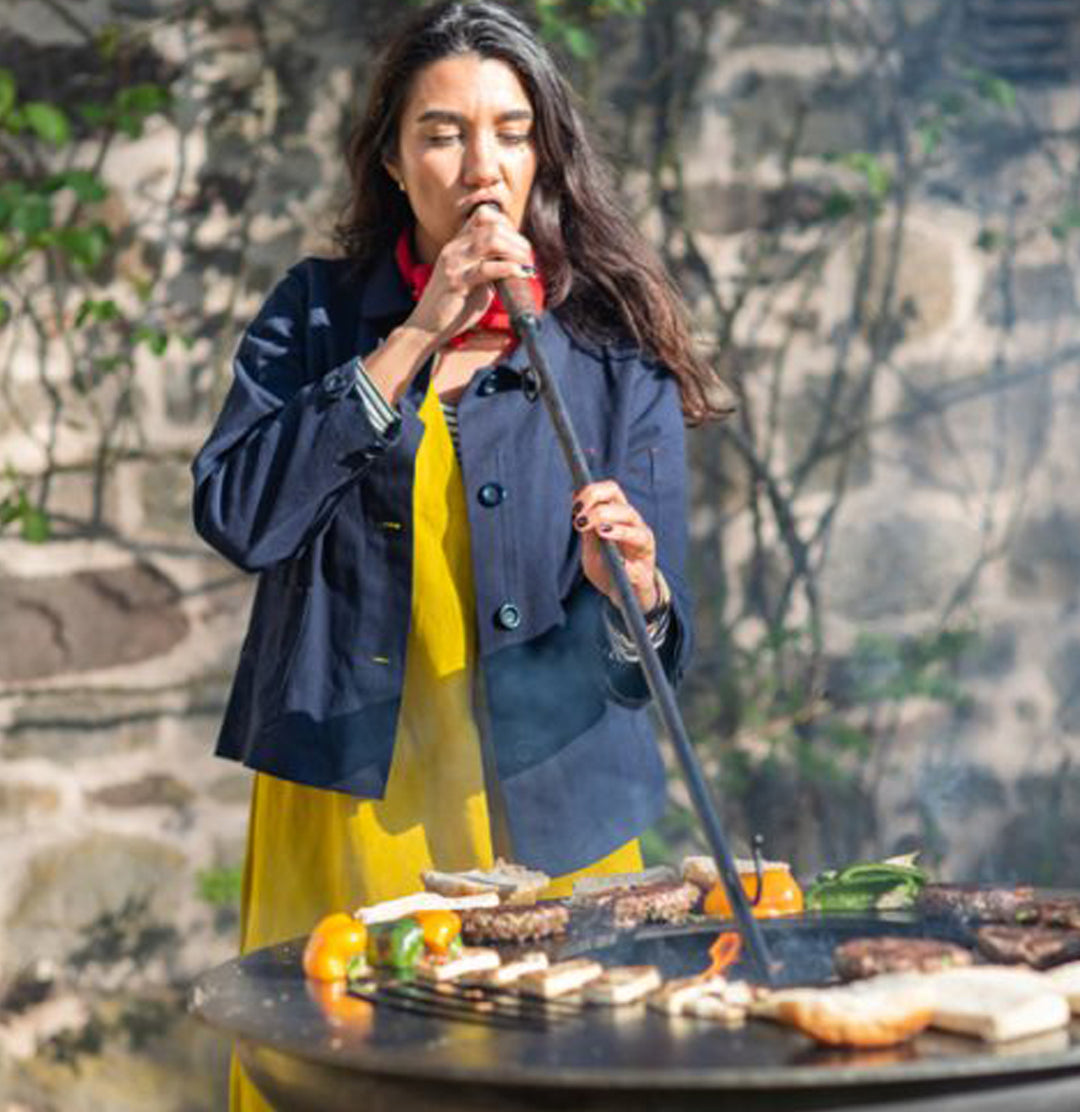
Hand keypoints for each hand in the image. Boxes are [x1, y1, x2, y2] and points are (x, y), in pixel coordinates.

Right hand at [405, 205, 534, 347]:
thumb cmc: (454, 306)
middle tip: (529, 257)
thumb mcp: (473, 279)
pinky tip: (521, 275)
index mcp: (457, 244)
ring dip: (515, 250)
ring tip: (526, 264)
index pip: (484, 215)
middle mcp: (454, 248)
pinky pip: (487, 268)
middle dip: (517, 239)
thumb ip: (489, 265)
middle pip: (492, 225)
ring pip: (491, 240)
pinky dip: (510, 268)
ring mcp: (454, 264)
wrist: (427, 327)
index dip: (507, 224)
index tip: (520, 244)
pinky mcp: (457, 283)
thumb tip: (517, 260)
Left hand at [573, 480, 659, 611]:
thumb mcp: (591, 548)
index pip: (611, 491)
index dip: (593, 492)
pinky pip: (639, 565)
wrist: (625, 596)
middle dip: (600, 509)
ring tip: (599, 531)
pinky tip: (620, 563)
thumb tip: (574, 504)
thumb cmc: (608, 567)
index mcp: (620, 517)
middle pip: (623, 505)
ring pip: (635, 527)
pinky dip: (629, 563)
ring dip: (615, 526)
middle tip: (580, 521)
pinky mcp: (646, 572)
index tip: (574, 504)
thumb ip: (587, 529)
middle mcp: (635, 527)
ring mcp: (644, 547)